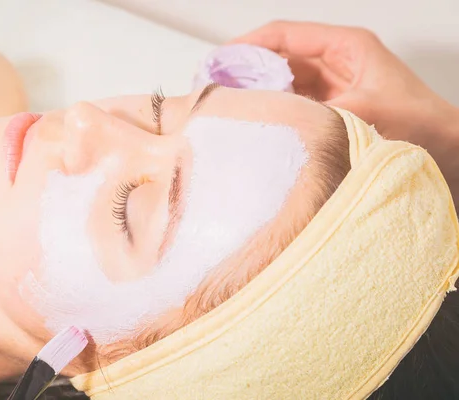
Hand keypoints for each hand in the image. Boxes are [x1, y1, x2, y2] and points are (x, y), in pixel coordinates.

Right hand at [233, 21, 458, 206]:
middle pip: (278, 57)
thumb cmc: (424, 125)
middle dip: (245, 69)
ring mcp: (332, 87)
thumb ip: (320, 111)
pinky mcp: (331, 110)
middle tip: (216, 87)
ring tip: (230, 106)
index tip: (220, 62)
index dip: (248, 45)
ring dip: (257, 91)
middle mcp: (335, 63)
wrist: (448, 152)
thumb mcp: (368, 111)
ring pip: (283, 81)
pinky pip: (293, 104)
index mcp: (346, 47)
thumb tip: (276, 117)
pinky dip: (274, 110)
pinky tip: (259, 123)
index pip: (284, 35)